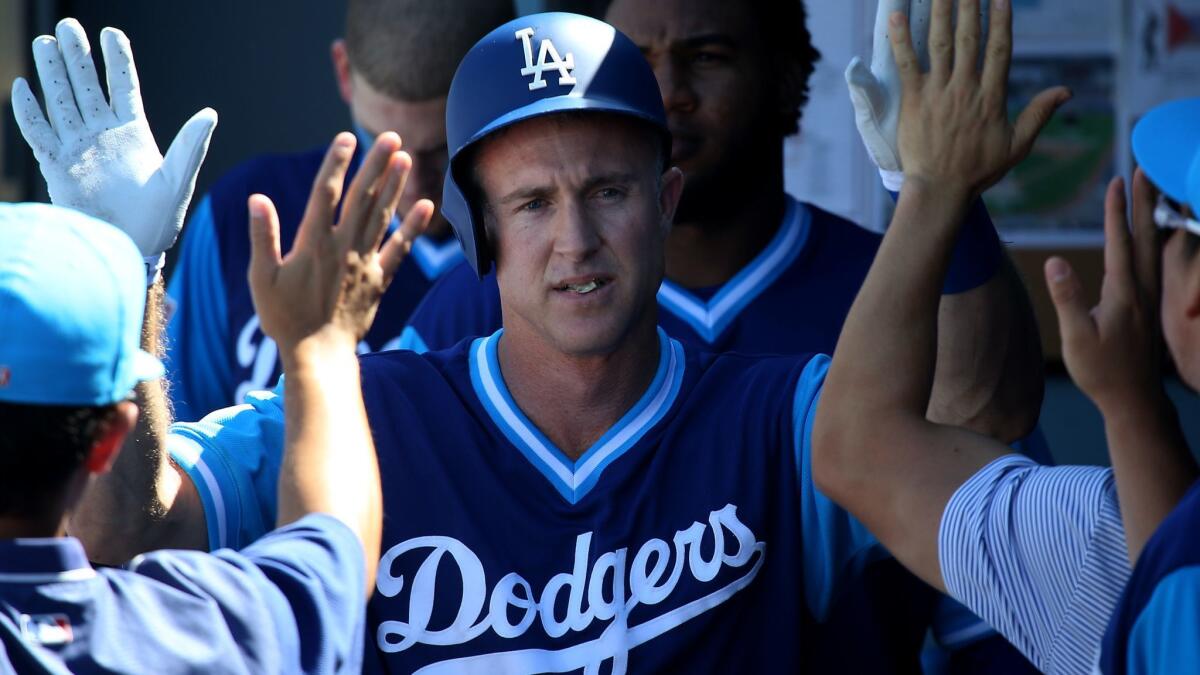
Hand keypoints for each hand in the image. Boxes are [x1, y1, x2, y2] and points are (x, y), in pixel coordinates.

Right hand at [11, 18, 215, 276]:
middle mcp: (103, 135)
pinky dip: (29, 111)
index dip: (118, 60)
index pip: (124, 87)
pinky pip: (38, 133)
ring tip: (44, 42)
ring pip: (61, 101)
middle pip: (86, 86)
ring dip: (52, 73)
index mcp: (134, 134)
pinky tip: (23, 87)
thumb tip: (210, 114)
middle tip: (68, 26)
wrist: (129, 248)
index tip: (112, 33)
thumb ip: (191, 146)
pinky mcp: (57, 166)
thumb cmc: (159, 220)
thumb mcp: (179, 179)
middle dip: (77, 56)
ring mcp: (79, 148)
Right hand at [248, 132, 433, 361]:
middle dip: (376, 165)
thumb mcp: (261, 278)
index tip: (347, 138)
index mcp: (312, 244)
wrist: (318, 354)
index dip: (336, 164)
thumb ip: (262, 237)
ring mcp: (364, 263)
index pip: (325, 194)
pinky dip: (413, 228)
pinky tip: (426, 206)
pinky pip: (400, 249)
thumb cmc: (283, 317)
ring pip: (382, 217)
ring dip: (395, 186)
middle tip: (391, 137)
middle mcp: (343, 248)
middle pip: (362, 198)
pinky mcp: (378, 279)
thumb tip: (257, 199)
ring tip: (406, 158)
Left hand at [890, 0, 1068, 198]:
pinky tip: (895, 15)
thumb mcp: (1017, 145)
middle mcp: (965, 89)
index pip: (999, 49)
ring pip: (940, 43)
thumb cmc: (977, 171)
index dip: (1001, 20)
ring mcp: (938, 93)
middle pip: (969, 38)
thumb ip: (1038, 114)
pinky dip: (900, 39)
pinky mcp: (913, 100)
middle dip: (970, 6)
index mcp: (991, 97)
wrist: (940, 189)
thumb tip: (1066, 91)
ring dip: (940, 12)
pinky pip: (906, 64)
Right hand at [1045, 171, 1163, 411]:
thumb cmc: (1102, 372)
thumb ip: (1068, 298)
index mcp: (1124, 293)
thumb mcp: (1077, 338)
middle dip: (1144, 200)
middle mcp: (1142, 288)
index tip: (1118, 181)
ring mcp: (1148, 296)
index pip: (1120, 242)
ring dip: (1151, 215)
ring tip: (1151, 191)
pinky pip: (1154, 261)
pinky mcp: (1148, 305)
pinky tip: (1151, 234)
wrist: (1134, 400)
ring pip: (1154, 246)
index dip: (1117, 211)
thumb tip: (1055, 261)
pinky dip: (1153, 238)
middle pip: (1145, 235)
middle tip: (1145, 169)